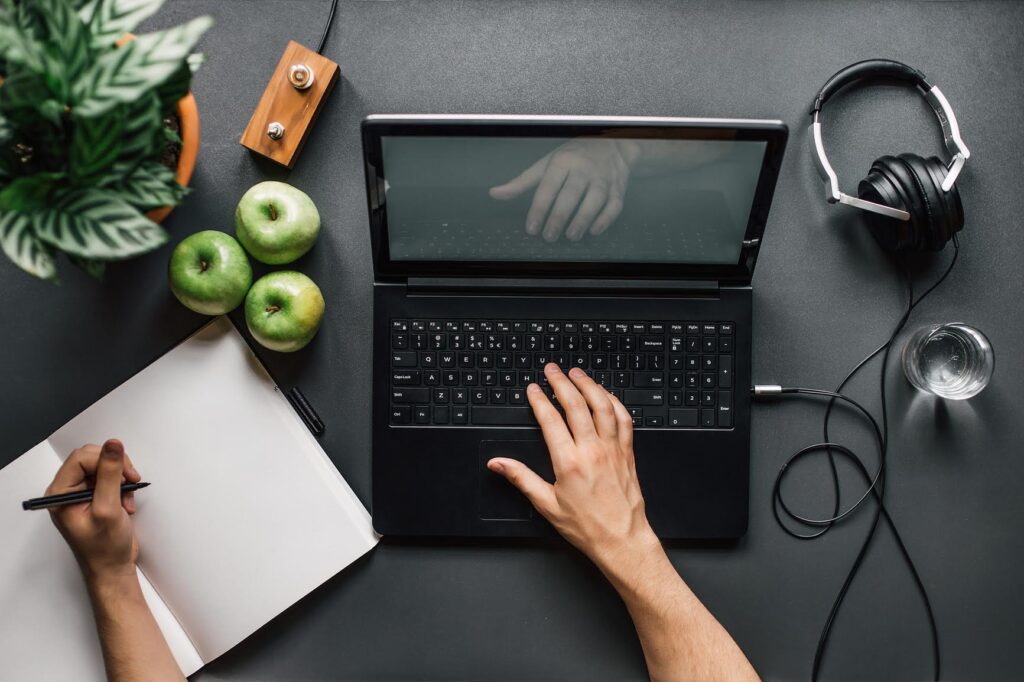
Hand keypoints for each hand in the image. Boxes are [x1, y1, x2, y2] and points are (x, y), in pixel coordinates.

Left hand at [46, 439, 140, 584]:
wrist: (112, 569)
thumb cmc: (104, 549)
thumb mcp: (108, 508)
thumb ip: (110, 474)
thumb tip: (113, 446)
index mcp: (60, 494)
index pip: (81, 458)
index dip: (105, 461)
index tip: (125, 474)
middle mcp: (67, 492)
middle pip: (92, 459)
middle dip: (115, 468)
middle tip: (129, 482)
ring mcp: (81, 494)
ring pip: (103, 467)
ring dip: (121, 479)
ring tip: (127, 499)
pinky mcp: (95, 497)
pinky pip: (109, 478)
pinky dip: (123, 487)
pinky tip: (126, 503)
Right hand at [487, 364, 658, 570]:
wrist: (622, 540)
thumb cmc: (588, 527)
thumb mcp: (546, 505)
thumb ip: (521, 478)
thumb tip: (498, 464)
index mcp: (569, 463)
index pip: (551, 420)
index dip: (540, 400)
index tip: (533, 389)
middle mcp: (592, 451)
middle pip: (576, 405)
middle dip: (561, 382)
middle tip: (552, 370)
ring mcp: (613, 449)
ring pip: (602, 406)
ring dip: (589, 385)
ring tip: (577, 373)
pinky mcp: (628, 452)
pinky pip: (623, 418)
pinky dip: (614, 401)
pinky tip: (605, 395)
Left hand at [489, 139, 638, 241]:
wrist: (612, 144)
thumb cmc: (573, 156)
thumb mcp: (546, 164)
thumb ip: (522, 182)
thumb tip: (495, 194)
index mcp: (563, 162)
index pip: (548, 187)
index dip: (539, 209)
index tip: (532, 228)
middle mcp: (583, 169)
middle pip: (571, 194)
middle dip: (559, 217)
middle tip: (549, 236)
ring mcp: (603, 178)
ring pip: (594, 200)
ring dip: (583, 219)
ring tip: (571, 236)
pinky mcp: (618, 188)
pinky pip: (614, 205)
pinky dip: (605, 219)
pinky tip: (594, 231)